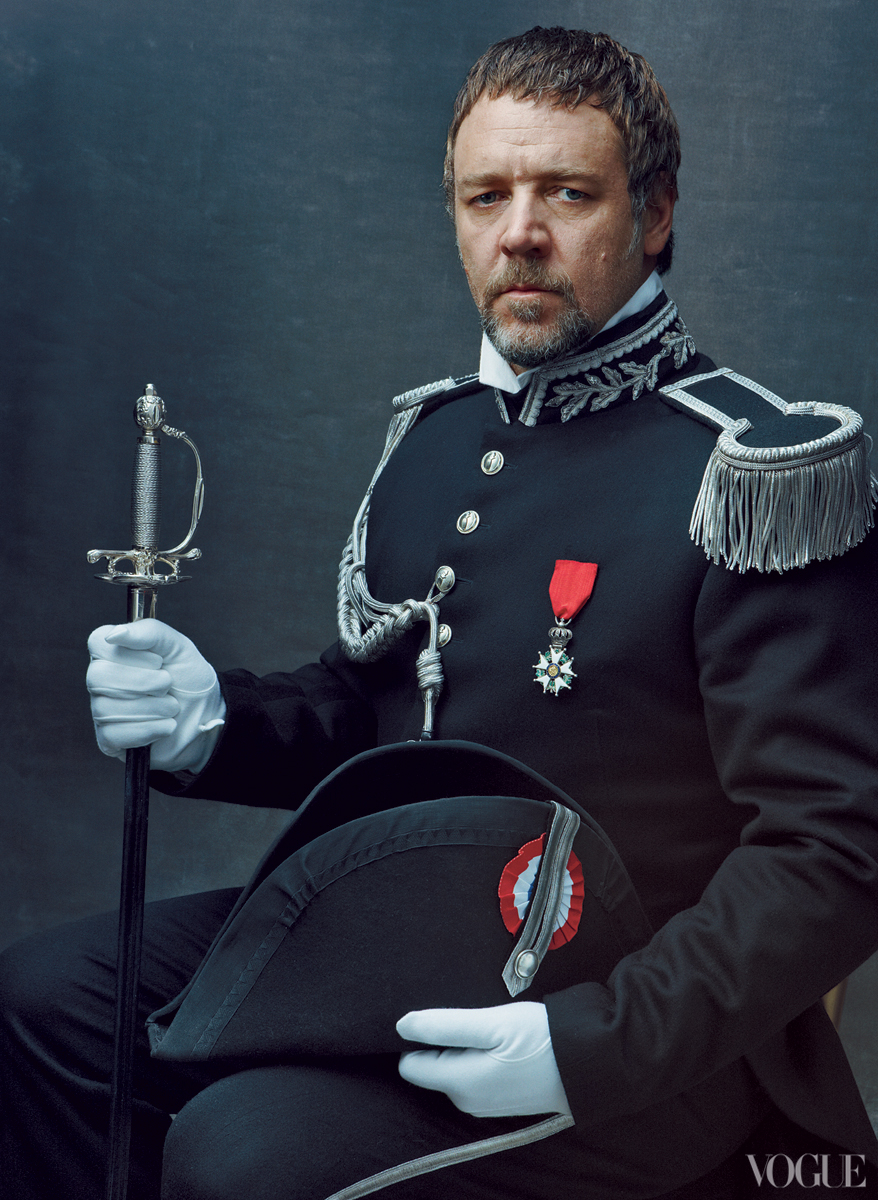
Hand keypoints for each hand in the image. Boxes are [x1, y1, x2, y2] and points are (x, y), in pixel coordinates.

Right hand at [87, 618, 225, 772]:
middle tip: (167, 684)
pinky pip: (114, 735)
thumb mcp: (178, 647)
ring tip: (171, 706)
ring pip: (107, 709)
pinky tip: (165, 725)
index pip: (98, 643)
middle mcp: (102, 680)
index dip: (131, 654)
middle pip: (98, 677)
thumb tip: (115, 634)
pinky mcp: (109, 739)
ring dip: (152, 708)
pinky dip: (148, 730)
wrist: (206, 715)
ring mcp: (102, 710)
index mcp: (115, 651)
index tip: (157, 661)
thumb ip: (150, 632)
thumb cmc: (189, 680)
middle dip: (144, 683)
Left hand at [397, 1002, 571, 1118]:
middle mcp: (466, 1101)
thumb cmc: (541, 1040)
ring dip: (464, 1047)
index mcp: (459, 1084)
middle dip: (443, 1041)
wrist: (590, 1064)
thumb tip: (402, 1026)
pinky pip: (474, 1074)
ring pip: (454, 1068)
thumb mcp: (492, 1023)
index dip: (418, 1037)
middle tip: (473, 1020)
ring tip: (490, 1028)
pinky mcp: (500, 1099)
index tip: (441, 1018)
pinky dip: (481, 1056)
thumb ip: (444, 1026)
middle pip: (432, 1066)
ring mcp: (484, 1104)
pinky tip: (502, 1043)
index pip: (410, 1065)